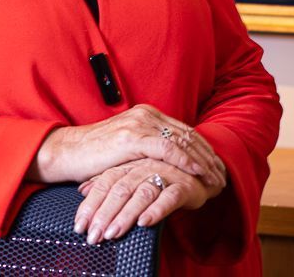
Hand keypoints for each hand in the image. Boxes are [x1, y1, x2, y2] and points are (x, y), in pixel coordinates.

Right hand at [30, 104, 224, 187]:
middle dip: (209, 156)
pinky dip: (187, 161)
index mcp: (145, 114)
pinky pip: (168, 149)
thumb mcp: (128, 148)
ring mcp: (139, 124)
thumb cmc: (96, 155)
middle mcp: (145, 114)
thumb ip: (148, 148)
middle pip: (188, 134)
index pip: (184, 130)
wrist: (69, 152)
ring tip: (217, 179)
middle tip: (224, 176)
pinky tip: (198, 173)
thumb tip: (171, 164)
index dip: (204, 148)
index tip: (218, 167)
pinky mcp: (133, 137)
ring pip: (182, 141)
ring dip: (204, 161)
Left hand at [73, 157, 225, 244]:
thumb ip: (109, 182)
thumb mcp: (132, 176)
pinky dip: (156, 210)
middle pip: (119, 189)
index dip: (91, 204)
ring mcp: (162, 174)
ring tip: (112, 234)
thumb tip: (82, 190)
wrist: (197, 170)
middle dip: (103, 214)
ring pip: (140, 194)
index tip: (79, 226)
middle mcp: (142, 167)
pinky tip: (145, 223)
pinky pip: (168, 197)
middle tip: (92, 236)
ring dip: (125, 215)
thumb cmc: (160, 175)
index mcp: (128, 165)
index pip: (104, 183)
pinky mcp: (182, 186)